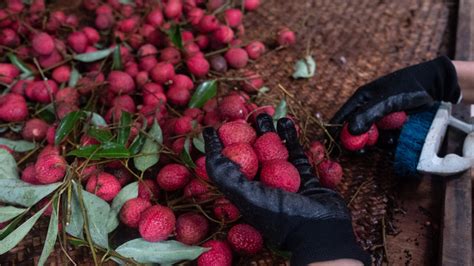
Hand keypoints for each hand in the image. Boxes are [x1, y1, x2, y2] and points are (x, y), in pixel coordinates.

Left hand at [203, 114, 369, 265]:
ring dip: (268, 132)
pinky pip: (295, 153)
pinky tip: (285, 123)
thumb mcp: (247, 197)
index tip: (212, 128)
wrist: (321, 231)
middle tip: (243, 115)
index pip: (227, 166)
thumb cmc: (281, 218)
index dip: (219, 147)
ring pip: (273, 150)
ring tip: (263, 114)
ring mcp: (285, 180)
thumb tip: (210, 154)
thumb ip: (227, 177)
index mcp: (245, 192)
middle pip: (251, 153)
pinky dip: (290, 137)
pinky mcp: (304, 176)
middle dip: (246, 134)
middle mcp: (263, 185)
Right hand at [330, 56, 460, 134]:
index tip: (330, 146)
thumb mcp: (387, 99)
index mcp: (360, 99)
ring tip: (390, 137)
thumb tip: (350, 130)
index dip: (334, 131)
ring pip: (371, 137)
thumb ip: (368, 114)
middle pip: (355, 130)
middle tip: (362, 151)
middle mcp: (367, 109)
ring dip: (378, 141)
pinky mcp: (392, 125)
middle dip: (358, 141)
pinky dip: (390, 140)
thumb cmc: (408, 87)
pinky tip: (397, 137)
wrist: (435, 85)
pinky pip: (385, 137)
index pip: (341, 117)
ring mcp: (380, 118)